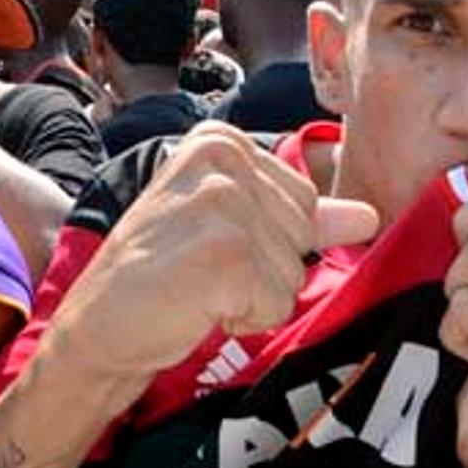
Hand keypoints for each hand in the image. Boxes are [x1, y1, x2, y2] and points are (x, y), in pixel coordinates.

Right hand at [42, 123, 377, 388]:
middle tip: (201, 271)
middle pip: (303, 235)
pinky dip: (241, 318)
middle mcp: (221, 158)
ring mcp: (222, 203)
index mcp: (222, 141)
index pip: (304, 201)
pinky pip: (276, 303)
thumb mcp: (232, 228)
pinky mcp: (223, 253)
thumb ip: (303, 217)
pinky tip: (195, 306)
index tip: (210, 246)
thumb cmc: (161, 275)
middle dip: (263, 270)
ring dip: (251, 298)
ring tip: (196, 288)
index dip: (267, 241)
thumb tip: (370, 216)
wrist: (97, 326)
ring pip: (293, 273)